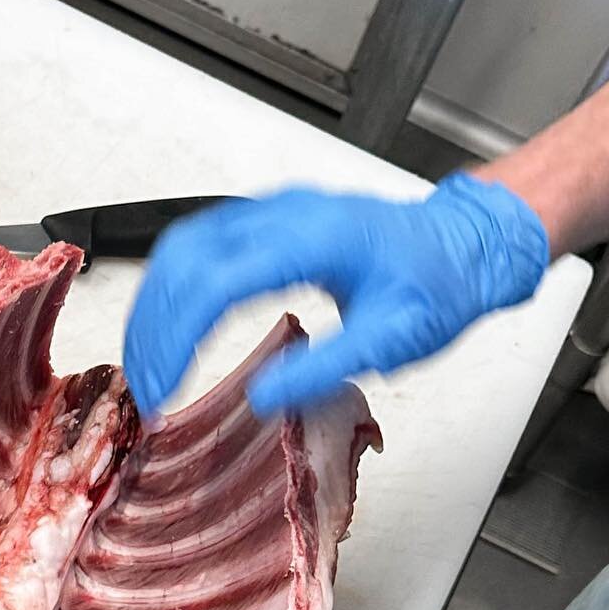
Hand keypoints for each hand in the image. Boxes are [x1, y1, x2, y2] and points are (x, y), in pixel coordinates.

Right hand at [123, 172, 548, 417]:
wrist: (462, 246)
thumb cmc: (435, 285)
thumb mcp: (393, 340)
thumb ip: (326, 366)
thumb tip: (263, 396)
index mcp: (314, 240)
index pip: (214, 283)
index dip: (176, 339)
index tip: (162, 388)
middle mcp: (284, 216)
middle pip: (183, 260)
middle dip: (153, 329)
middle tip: (147, 388)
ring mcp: (271, 213)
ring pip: (181, 247)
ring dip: (155, 307)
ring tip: (149, 364)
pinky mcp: (266, 223)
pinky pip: (198, 244)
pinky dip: (172, 289)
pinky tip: (170, 327)